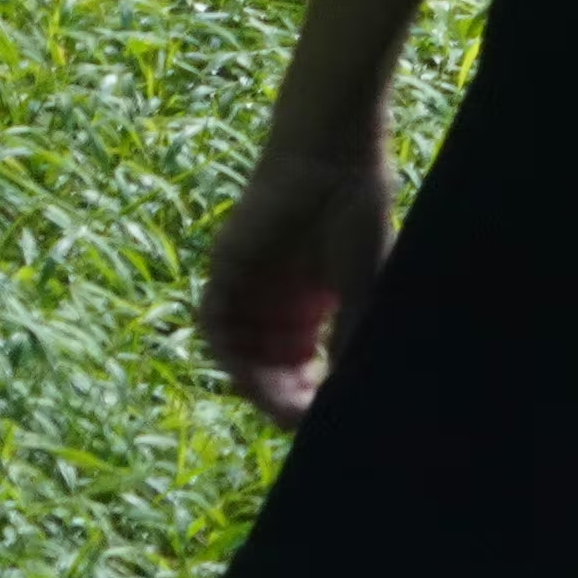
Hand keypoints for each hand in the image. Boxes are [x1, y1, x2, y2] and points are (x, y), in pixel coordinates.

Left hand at [192, 120, 392, 425]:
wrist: (331, 155)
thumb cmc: (356, 209)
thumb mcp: (361, 284)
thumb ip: (349, 337)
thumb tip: (349, 393)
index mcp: (310, 307)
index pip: (303, 367)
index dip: (311, 396)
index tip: (325, 422)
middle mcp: (274, 305)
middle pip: (270, 368)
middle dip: (284, 398)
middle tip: (302, 422)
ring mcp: (247, 289)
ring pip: (241, 355)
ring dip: (257, 385)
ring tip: (282, 405)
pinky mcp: (224, 272)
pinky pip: (215, 324)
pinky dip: (230, 353)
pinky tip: (253, 374)